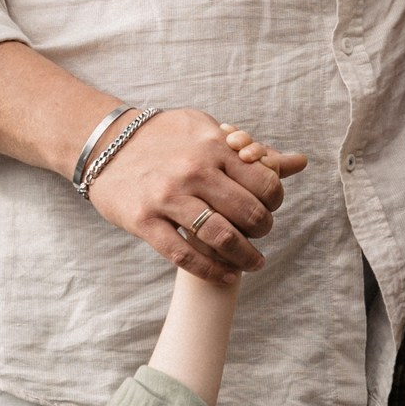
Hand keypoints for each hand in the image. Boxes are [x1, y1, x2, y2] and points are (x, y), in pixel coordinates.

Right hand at [89, 107, 306, 280]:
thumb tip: (300, 162)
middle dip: (263, 231)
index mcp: (213, 147)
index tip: (269, 209)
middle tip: (260, 237)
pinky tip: (226, 275)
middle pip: (248, 213)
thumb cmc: (162, 137)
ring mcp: (166, 197)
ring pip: (221, 238)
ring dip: (244, 258)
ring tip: (252, 264)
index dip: (274, 201)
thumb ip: (251, 148)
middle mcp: (193, 171)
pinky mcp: (143, 221)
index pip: (264, 182)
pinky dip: (211, 271)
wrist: (104, 144)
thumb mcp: (205, 130)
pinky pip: (184, 255)